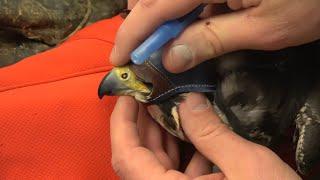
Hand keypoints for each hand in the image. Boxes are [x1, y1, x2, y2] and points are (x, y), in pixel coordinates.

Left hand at [110, 94, 300, 178]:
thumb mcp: (247, 167)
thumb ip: (213, 133)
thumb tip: (188, 100)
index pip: (127, 156)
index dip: (122, 122)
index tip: (128, 95)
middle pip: (139, 157)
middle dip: (143, 122)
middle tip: (149, 92)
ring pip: (158, 163)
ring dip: (162, 133)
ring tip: (167, 104)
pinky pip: (177, 171)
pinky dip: (182, 148)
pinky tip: (191, 129)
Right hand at [111, 0, 319, 72]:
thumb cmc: (312, 1)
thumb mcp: (263, 29)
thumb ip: (211, 40)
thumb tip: (172, 58)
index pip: (155, 8)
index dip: (132, 34)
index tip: (119, 57)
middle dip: (141, 24)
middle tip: (143, 52)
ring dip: (158, 16)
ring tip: (162, 42)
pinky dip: (178, 10)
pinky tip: (185, 26)